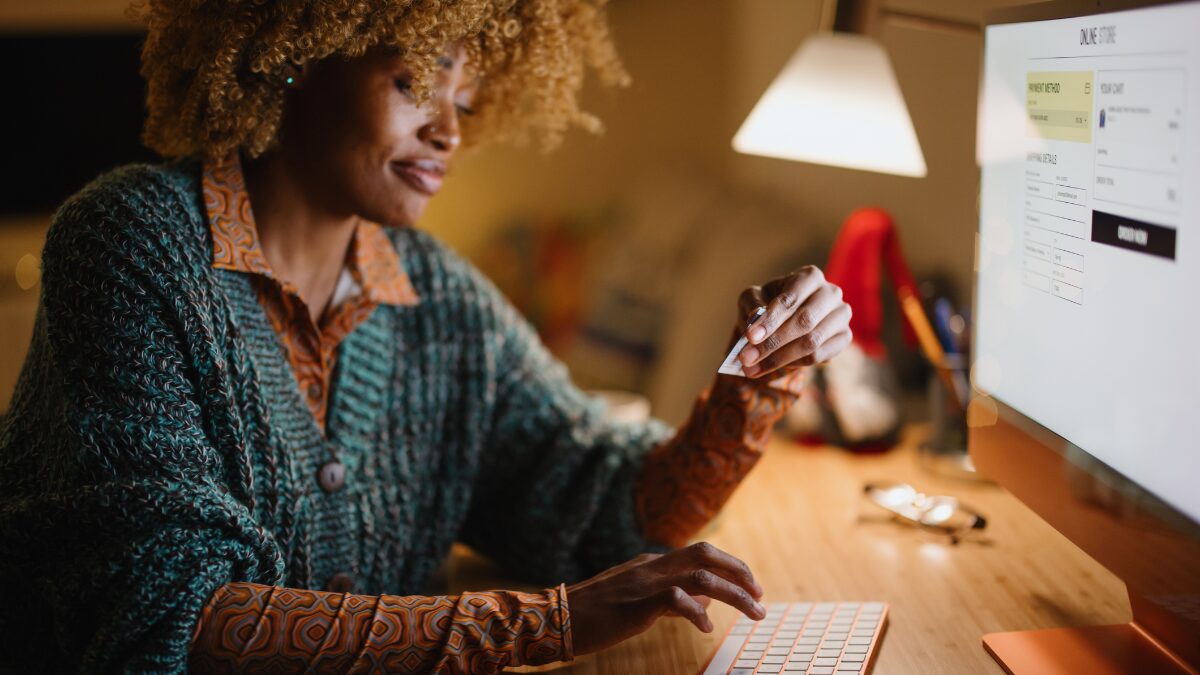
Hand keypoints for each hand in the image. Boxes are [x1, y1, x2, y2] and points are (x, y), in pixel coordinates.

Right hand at [567, 542, 765, 654]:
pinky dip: (698, 613)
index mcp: (652, 564)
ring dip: (734, 594)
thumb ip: (672, 597)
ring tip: (753, 613)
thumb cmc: (595, 615)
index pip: (700, 555)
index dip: (731, 567)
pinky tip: (706, 628)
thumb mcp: (638, 601)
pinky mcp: (638, 603)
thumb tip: (706, 601)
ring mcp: (645, 582)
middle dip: (739, 571)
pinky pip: (677, 600)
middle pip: (706, 554)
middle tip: (760, 595)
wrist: (557, 619)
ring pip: (702, 576)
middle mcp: (652, 567)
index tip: (751, 587)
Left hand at [734, 266, 851, 377]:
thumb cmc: (768, 303)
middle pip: (804, 322)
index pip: (790, 299)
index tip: (750, 337)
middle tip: (746, 358)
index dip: (770, 320)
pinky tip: (773, 366)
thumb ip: (752, 304)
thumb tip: (756, 318)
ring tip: (752, 368)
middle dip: (773, 343)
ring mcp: (841, 315)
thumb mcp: (753, 298)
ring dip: (779, 358)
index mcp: (809, 276)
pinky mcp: (844, 337)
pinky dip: (794, 364)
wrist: (787, 317)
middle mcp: (830, 293)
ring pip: (812, 342)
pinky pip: (820, 356)